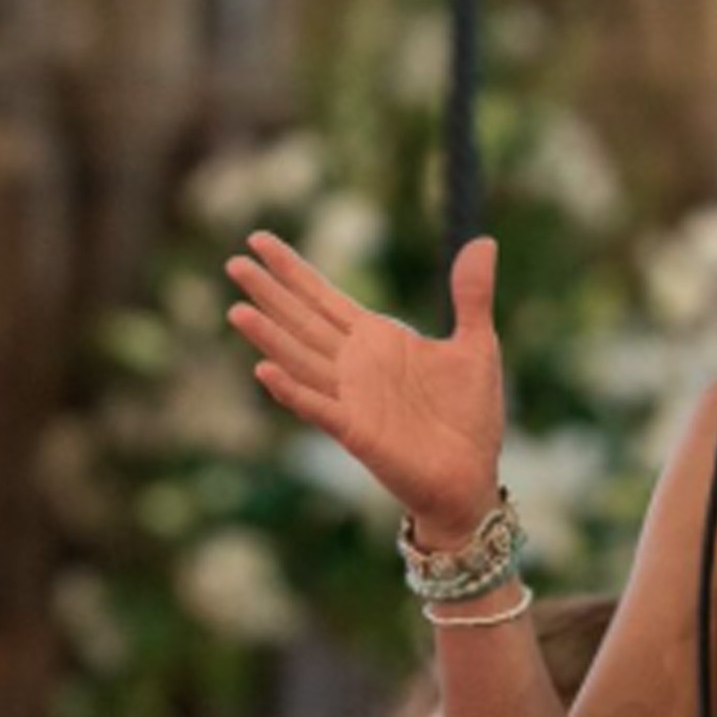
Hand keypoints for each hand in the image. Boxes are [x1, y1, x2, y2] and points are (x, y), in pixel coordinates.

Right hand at [226, 232, 504, 543]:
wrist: (470, 476)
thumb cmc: (468, 414)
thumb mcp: (477, 344)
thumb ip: (471, 294)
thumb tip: (484, 241)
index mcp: (378, 339)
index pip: (324, 297)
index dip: (293, 270)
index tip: (259, 240)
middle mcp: (355, 365)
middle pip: (302, 321)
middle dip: (270, 292)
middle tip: (233, 262)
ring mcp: (351, 397)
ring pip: (300, 360)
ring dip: (270, 337)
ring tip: (237, 309)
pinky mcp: (357, 431)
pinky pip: (318, 407)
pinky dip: (292, 390)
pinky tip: (265, 370)